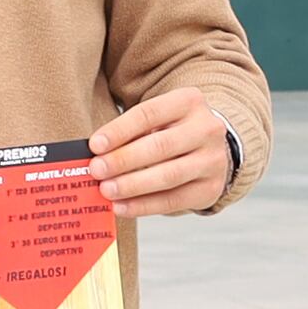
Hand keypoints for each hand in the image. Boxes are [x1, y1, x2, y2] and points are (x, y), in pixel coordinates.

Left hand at [87, 89, 235, 218]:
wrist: (210, 147)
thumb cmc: (171, 131)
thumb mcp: (157, 119)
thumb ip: (131, 132)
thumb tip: (96, 155)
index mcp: (188, 102)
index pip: (149, 114)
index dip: (120, 130)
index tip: (95, 145)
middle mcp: (206, 129)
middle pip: (160, 145)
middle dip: (124, 160)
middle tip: (97, 170)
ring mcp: (213, 160)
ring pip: (169, 175)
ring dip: (132, 186)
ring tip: (107, 190)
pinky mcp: (211, 188)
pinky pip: (173, 201)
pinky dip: (144, 206)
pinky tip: (122, 207)